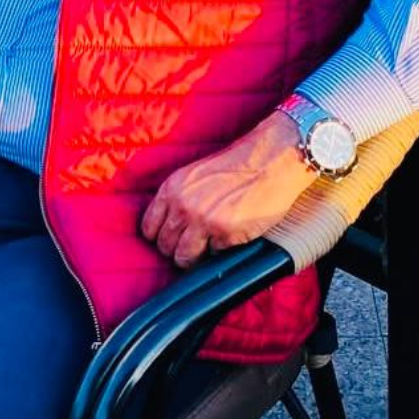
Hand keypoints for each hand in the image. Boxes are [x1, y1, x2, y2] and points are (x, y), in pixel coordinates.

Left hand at [140, 111, 318, 268]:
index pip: (148, 228)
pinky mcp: (225, 233)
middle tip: (192, 248)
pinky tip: (230, 237)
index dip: (160, 237)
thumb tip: (169, 228)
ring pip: (183, 257)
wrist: (270, 159)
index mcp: (172, 188)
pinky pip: (214, 255)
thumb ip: (178, 199)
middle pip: (165, 246)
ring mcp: (203, 221)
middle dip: (177, 250)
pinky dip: (221, 251)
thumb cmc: (236, 166)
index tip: (171, 240)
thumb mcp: (194, 176)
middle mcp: (182, 206)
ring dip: (194, 259)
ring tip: (207, 250)